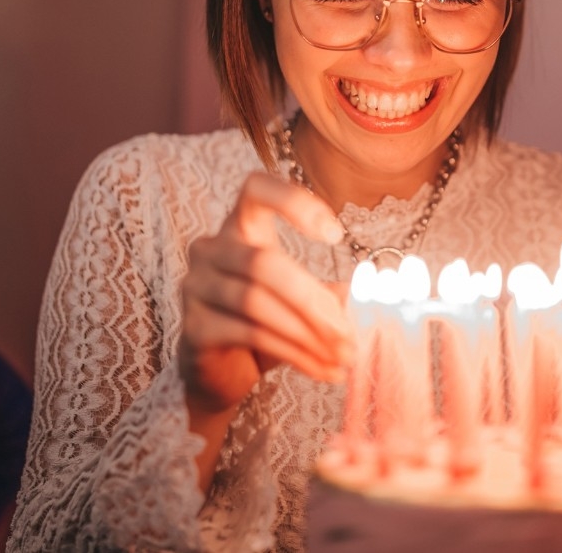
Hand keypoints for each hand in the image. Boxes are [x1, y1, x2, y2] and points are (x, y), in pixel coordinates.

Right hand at [181, 172, 353, 414]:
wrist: (221, 373)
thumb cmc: (265, 326)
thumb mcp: (300, 304)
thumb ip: (328, 293)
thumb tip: (367, 293)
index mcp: (238, 228)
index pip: (255, 189)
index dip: (293, 202)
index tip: (336, 235)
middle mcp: (210, 249)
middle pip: (264, 262)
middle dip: (314, 300)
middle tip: (349, 334)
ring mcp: (196, 287)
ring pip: (257, 302)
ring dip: (309, 334)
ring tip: (343, 357)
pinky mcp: (194, 327)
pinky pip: (251, 333)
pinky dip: (295, 354)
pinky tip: (322, 370)